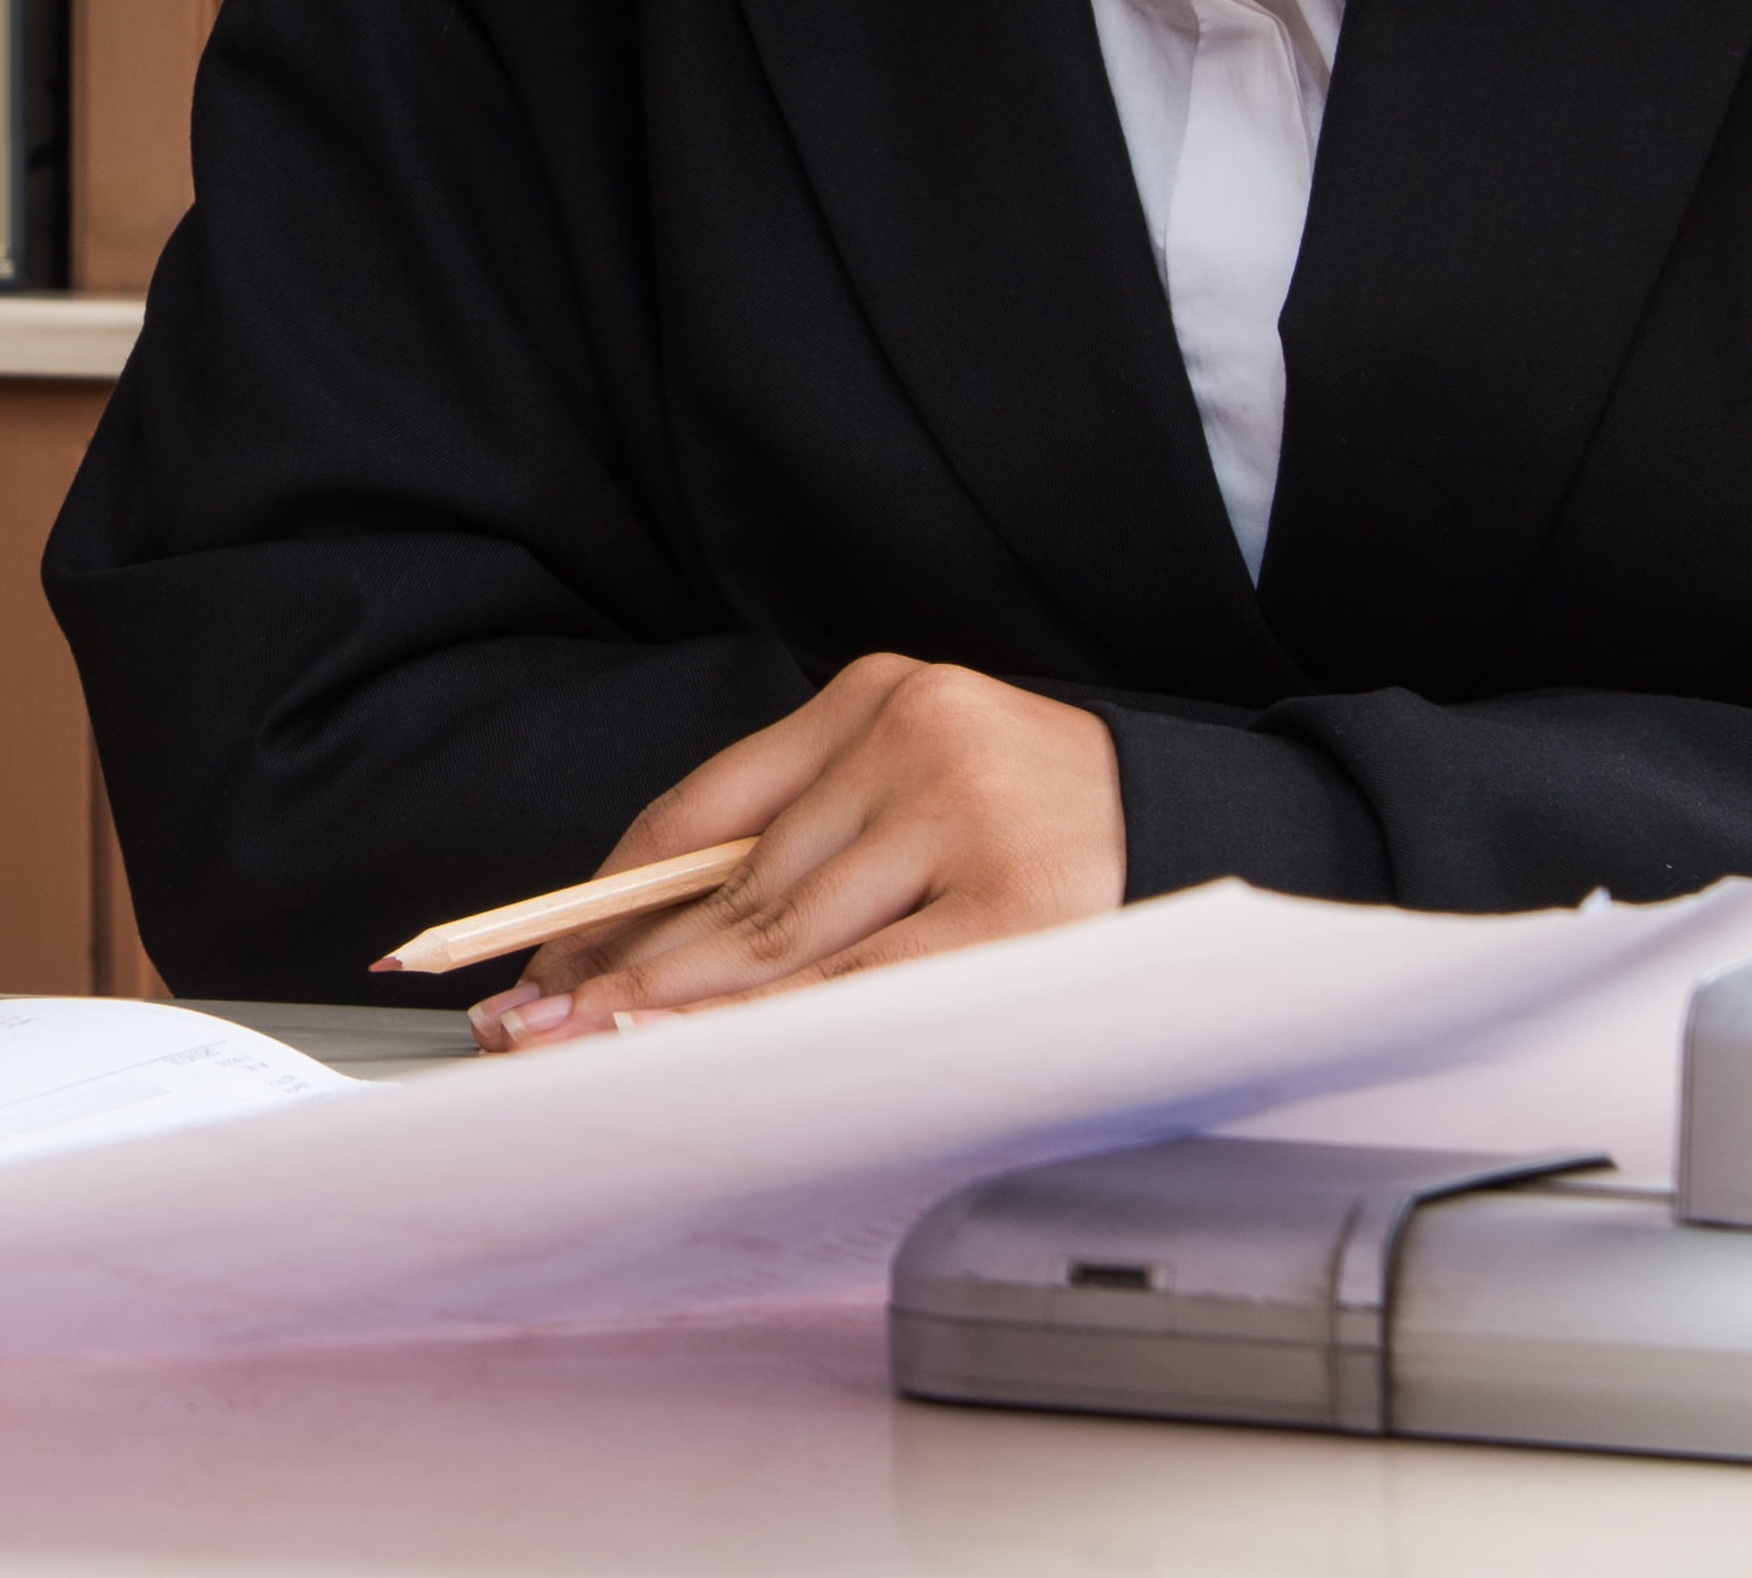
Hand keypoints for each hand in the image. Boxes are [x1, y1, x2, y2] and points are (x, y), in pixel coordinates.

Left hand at [475, 654, 1121, 1046]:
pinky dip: (785, 1027)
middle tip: (534, 1032)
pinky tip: (718, 1055)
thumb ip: (804, 840)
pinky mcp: (1019, 908)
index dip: (611, 895)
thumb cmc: (1041, 825)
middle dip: (626, 972)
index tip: (542, 960)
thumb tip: (643, 942)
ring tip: (598, 1056)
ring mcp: (968, 817)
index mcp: (878, 695)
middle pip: (735, 885)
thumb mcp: (917, 789)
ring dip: (684, 1010)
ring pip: (792, 940)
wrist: (1216, 827)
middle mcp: (916, 737)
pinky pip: (871, 985)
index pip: (706, 808)